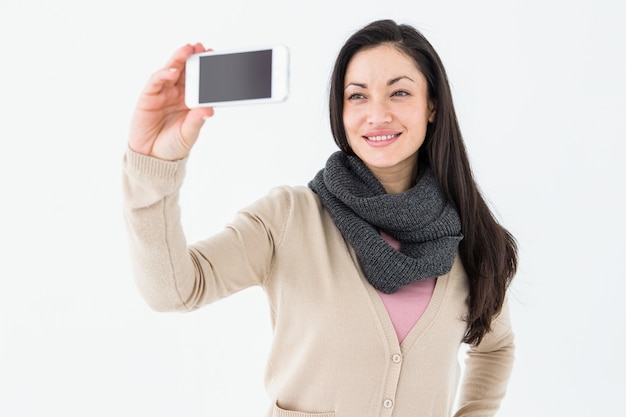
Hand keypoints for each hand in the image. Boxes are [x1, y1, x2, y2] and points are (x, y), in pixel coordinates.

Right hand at [128, 43, 214, 160]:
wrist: (152, 158)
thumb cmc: (172, 146)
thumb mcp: (188, 134)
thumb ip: (197, 121)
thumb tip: (210, 109)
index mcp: (190, 101)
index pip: (199, 81)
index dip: (205, 69)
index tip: (214, 57)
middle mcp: (177, 94)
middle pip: (186, 72)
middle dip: (193, 58)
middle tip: (201, 47)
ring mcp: (162, 93)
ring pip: (171, 71)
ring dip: (178, 60)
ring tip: (187, 50)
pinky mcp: (148, 96)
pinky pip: (156, 82)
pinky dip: (163, 74)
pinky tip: (172, 71)